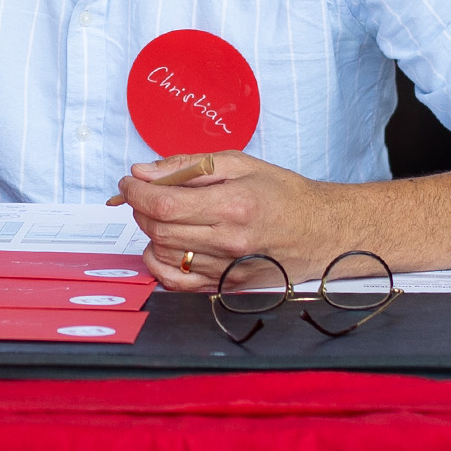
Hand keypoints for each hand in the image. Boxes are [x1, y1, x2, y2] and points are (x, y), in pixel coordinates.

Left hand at [113, 151, 345, 293]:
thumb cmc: (282, 193)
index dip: (135, 192)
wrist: (321, 231)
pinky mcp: (228, 288)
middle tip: (143, 193)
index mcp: (232, 205)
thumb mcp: (239, 163)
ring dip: (149, 233)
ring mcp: (228, 270)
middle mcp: (229, 242)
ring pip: (163, 256)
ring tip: (161, 216)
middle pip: (158, 230)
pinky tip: (165, 246)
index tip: (128, 181)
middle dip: (139, 209)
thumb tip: (144, 171)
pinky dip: (159, 265)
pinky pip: (177, 284)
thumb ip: (187, 165)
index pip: (163, 204)